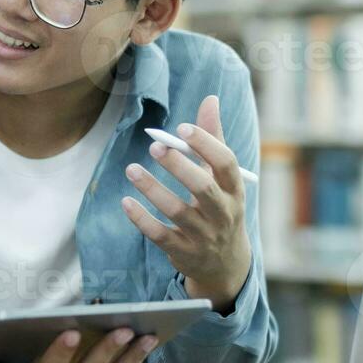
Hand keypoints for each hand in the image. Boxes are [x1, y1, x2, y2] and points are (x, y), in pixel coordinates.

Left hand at [121, 94, 251, 313]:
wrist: (225, 263)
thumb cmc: (220, 207)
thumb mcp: (223, 178)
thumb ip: (214, 139)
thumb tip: (210, 99)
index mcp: (235, 190)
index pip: (226, 164)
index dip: (206, 144)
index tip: (182, 128)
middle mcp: (222, 213)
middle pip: (203, 188)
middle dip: (178, 166)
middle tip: (154, 147)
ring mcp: (203, 235)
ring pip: (177, 211)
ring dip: (152, 189)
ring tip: (132, 169)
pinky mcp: (183, 252)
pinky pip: (160, 235)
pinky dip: (141, 219)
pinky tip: (126, 201)